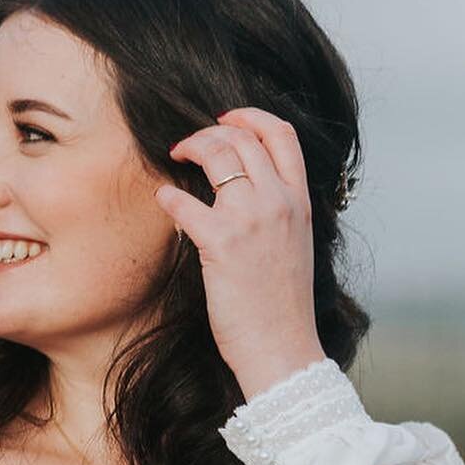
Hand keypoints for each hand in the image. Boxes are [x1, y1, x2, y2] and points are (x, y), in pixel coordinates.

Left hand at [154, 108, 323, 399]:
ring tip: (173, 159)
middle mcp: (281, 202)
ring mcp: (253, 219)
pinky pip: (185, 202)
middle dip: (209, 132)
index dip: (250, 116)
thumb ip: (278, 218)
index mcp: (301, 202)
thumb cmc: (282, 309)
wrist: (283, 347)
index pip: (282, 135)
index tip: (225, 118)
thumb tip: (244, 200)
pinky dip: (169, 196)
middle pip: (243, 138)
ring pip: (218, 155)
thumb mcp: (294, 250)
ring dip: (190, 149)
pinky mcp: (222, 243)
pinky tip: (163, 200)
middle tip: (186, 146)